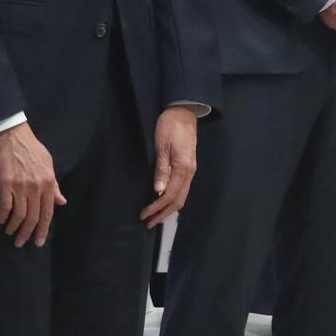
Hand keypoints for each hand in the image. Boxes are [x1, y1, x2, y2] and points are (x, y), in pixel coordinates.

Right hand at [0, 122, 64, 247]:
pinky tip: (2, 221)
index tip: (39, 242)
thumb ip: (54, 184)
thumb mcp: (48, 163)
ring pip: (19, 214)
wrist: (10, 133)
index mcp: (48, 182)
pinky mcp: (5, 183)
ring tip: (10, 234)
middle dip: (27, 233)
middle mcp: (36, 187)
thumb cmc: (30, 147)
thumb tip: (61, 201)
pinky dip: (4, 216)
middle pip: (33, 217)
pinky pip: (5, 205)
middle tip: (21, 243)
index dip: (43, 229)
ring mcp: (20, 186)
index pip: (47, 212)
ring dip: (14, 227)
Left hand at [140, 107, 197, 226]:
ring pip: (181, 197)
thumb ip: (161, 169)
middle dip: (163, 214)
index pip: (169, 195)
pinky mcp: (188, 167)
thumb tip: (158, 191)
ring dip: (168, 209)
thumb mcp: (162, 146)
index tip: (144, 215)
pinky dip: (173, 200)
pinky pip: (182, 189)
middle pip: (178, 201)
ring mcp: (191, 171)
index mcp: (183, 168)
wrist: (183, 113)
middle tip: (148, 223)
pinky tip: (165, 203)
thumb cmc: (169, 126)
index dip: (156, 207)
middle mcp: (190, 173)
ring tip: (155, 217)